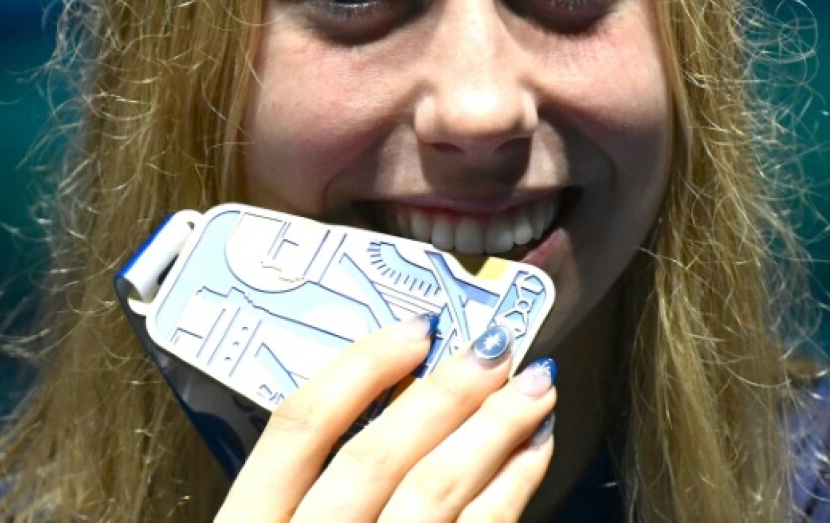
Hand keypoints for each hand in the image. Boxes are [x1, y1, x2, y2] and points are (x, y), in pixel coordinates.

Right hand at [216, 316, 556, 521]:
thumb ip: (298, 499)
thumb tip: (376, 405)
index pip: (295, 430)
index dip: (357, 368)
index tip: (412, 329)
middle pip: (376, 457)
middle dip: (444, 393)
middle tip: (495, 346)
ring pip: (436, 496)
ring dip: (493, 431)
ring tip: (534, 387)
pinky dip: (512, 492)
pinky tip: (533, 457)